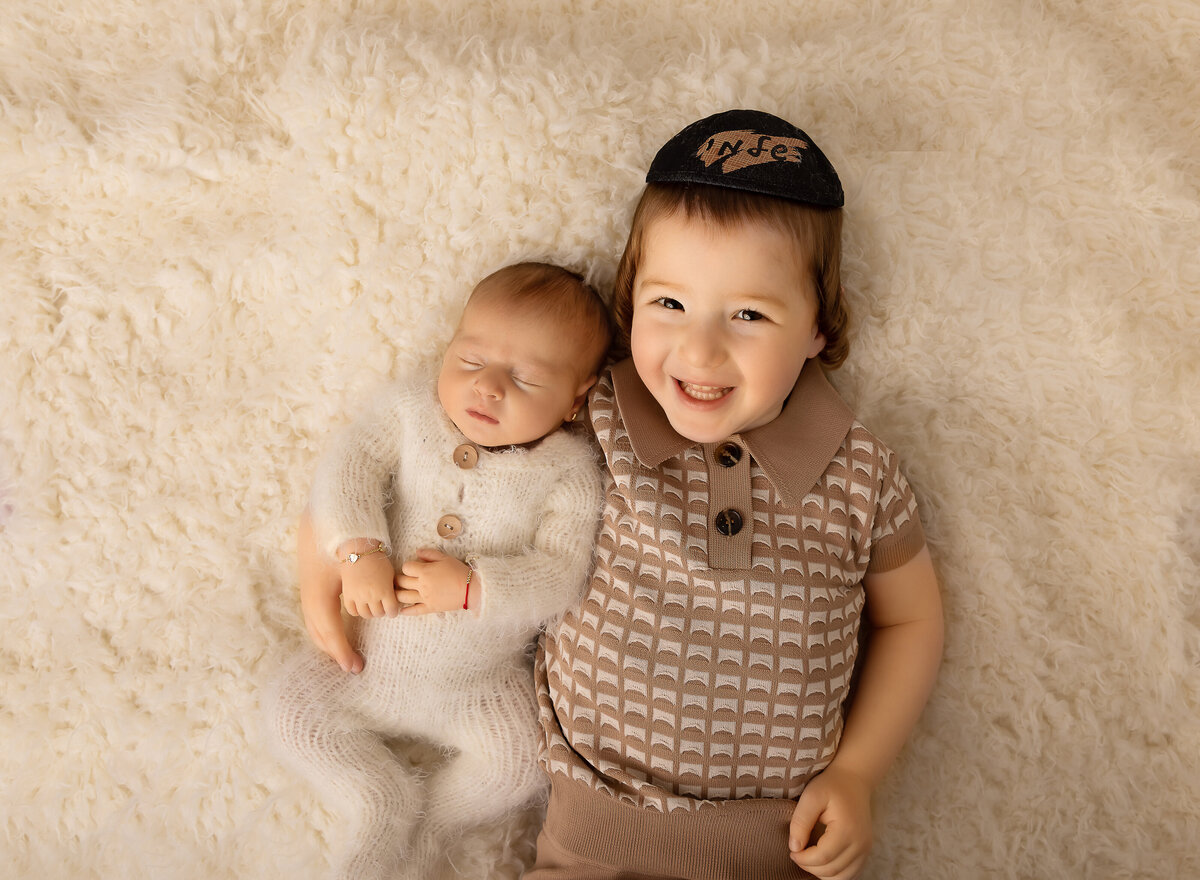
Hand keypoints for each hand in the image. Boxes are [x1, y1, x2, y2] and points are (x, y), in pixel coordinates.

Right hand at [297, 509, 362, 673]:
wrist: (330, 509)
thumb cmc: (348, 536)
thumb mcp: (361, 564)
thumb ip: (374, 588)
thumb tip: (392, 612)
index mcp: (321, 593)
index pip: (330, 631)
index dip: (342, 651)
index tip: (354, 667)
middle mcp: (311, 594)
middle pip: (319, 633)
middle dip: (335, 652)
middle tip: (352, 666)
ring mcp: (308, 588)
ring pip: (314, 624)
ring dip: (328, 642)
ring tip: (343, 654)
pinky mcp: (310, 582)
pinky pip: (315, 613)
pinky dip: (324, 628)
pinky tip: (335, 632)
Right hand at [340, 551, 400, 617]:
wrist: (360, 552)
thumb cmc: (378, 562)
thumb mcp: (390, 575)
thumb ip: (391, 589)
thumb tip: (393, 601)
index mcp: (385, 591)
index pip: (392, 611)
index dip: (393, 612)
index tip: (392, 609)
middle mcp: (372, 596)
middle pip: (378, 614)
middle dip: (382, 611)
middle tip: (381, 606)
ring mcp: (359, 597)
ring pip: (366, 615)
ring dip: (370, 612)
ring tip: (371, 606)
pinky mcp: (348, 595)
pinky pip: (352, 611)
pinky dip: (357, 611)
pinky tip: (360, 605)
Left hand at [395, 548, 470, 614]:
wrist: (470, 588)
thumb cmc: (458, 571)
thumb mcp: (445, 558)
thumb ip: (429, 554)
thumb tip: (417, 552)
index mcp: (425, 571)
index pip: (406, 567)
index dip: (406, 566)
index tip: (410, 568)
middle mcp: (422, 585)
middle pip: (401, 582)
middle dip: (397, 579)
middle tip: (397, 580)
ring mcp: (425, 597)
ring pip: (403, 597)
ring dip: (396, 594)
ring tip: (394, 593)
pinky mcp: (430, 608)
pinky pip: (415, 611)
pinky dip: (406, 611)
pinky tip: (400, 611)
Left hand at [788, 764, 872, 879]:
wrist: (854, 779)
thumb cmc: (831, 785)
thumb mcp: (811, 796)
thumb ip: (800, 821)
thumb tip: (794, 847)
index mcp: (847, 829)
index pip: (822, 857)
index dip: (803, 859)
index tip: (791, 851)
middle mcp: (861, 843)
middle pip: (832, 870)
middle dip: (809, 867)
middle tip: (796, 854)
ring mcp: (865, 849)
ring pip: (842, 877)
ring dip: (821, 873)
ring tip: (808, 858)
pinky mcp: (865, 851)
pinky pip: (850, 874)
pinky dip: (834, 873)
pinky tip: (821, 862)